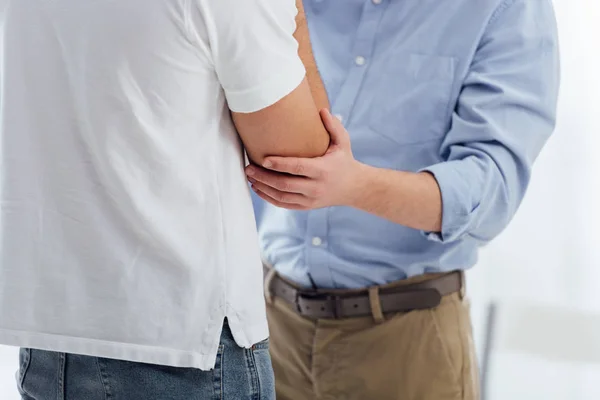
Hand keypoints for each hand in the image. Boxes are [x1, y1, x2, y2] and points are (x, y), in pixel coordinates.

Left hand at [246, 109, 363, 209]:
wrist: (354, 187)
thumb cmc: (344, 161)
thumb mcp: (343, 142)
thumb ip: (333, 126)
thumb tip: (321, 110)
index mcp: (323, 170)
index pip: (297, 168)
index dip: (279, 164)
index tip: (263, 159)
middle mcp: (315, 187)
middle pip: (285, 184)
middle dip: (264, 177)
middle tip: (248, 167)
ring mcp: (310, 199)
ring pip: (281, 197)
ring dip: (263, 188)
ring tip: (250, 177)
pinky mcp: (306, 207)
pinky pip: (284, 204)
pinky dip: (268, 198)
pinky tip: (258, 188)